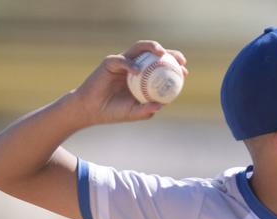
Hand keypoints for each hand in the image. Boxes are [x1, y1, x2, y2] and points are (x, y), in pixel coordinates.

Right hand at [69, 40, 187, 125]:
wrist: (91, 110)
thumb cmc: (113, 112)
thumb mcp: (134, 113)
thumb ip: (147, 110)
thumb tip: (162, 106)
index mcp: (143, 77)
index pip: (161, 66)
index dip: (174, 66)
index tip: (185, 71)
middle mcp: (134, 66)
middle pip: (153, 53)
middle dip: (168, 52)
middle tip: (178, 59)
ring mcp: (122, 63)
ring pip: (138, 48)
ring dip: (151, 47)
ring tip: (160, 53)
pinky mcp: (110, 63)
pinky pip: (121, 60)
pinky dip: (130, 64)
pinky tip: (137, 71)